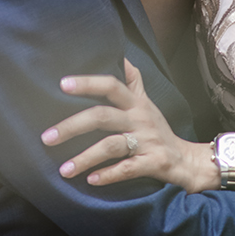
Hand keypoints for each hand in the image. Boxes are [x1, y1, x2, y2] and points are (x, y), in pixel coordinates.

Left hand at [41, 59, 216, 192]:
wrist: (187, 160)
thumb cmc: (158, 129)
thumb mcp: (147, 103)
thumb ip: (133, 81)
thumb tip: (121, 55)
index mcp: (135, 103)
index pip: (111, 85)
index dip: (88, 83)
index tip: (62, 84)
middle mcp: (140, 119)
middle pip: (102, 116)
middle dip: (72, 126)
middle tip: (47, 138)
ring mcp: (147, 141)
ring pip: (111, 145)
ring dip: (85, 158)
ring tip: (63, 170)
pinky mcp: (153, 163)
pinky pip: (127, 169)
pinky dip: (108, 175)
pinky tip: (90, 180)